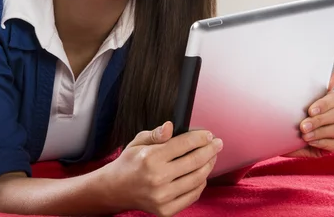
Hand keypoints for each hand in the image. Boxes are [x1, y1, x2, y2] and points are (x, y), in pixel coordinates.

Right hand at [103, 121, 222, 216]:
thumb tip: (170, 126)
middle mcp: (157, 178)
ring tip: (211, 157)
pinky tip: (202, 174)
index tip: (208, 134)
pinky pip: (192, 196)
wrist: (115, 189)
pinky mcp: (166, 210)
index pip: (183, 144)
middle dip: (210, 150)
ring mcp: (162, 196)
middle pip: (194, 161)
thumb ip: (156, 134)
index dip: (200, 138)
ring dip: (208, 166)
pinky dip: (201, 184)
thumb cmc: (128, 163)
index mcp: (150, 158)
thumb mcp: (137, 142)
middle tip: (217, 144)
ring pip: (197, 179)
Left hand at [284, 69, 333, 157]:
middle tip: (302, 125)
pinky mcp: (330, 144)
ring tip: (304, 134)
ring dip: (319, 132)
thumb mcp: (294, 98)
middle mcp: (331, 114)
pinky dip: (322, 142)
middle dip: (319, 120)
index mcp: (325, 100)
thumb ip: (312, 85)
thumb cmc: (284, 113)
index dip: (325, 103)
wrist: (273, 134)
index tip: (309, 110)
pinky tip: (310, 142)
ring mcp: (332, 129)